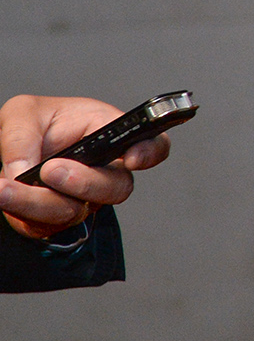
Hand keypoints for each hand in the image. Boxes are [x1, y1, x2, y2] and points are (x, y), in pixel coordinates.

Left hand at [1, 95, 171, 238]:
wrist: (5, 150)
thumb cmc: (30, 125)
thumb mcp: (23, 113)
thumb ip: (22, 137)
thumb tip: (21, 171)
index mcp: (108, 134)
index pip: (152, 144)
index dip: (151, 152)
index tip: (132, 158)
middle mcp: (104, 170)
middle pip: (117, 188)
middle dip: (84, 183)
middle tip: (50, 170)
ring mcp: (83, 198)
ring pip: (76, 212)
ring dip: (37, 202)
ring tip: (5, 187)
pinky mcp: (57, 220)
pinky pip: (46, 227)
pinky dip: (20, 212)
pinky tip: (5, 195)